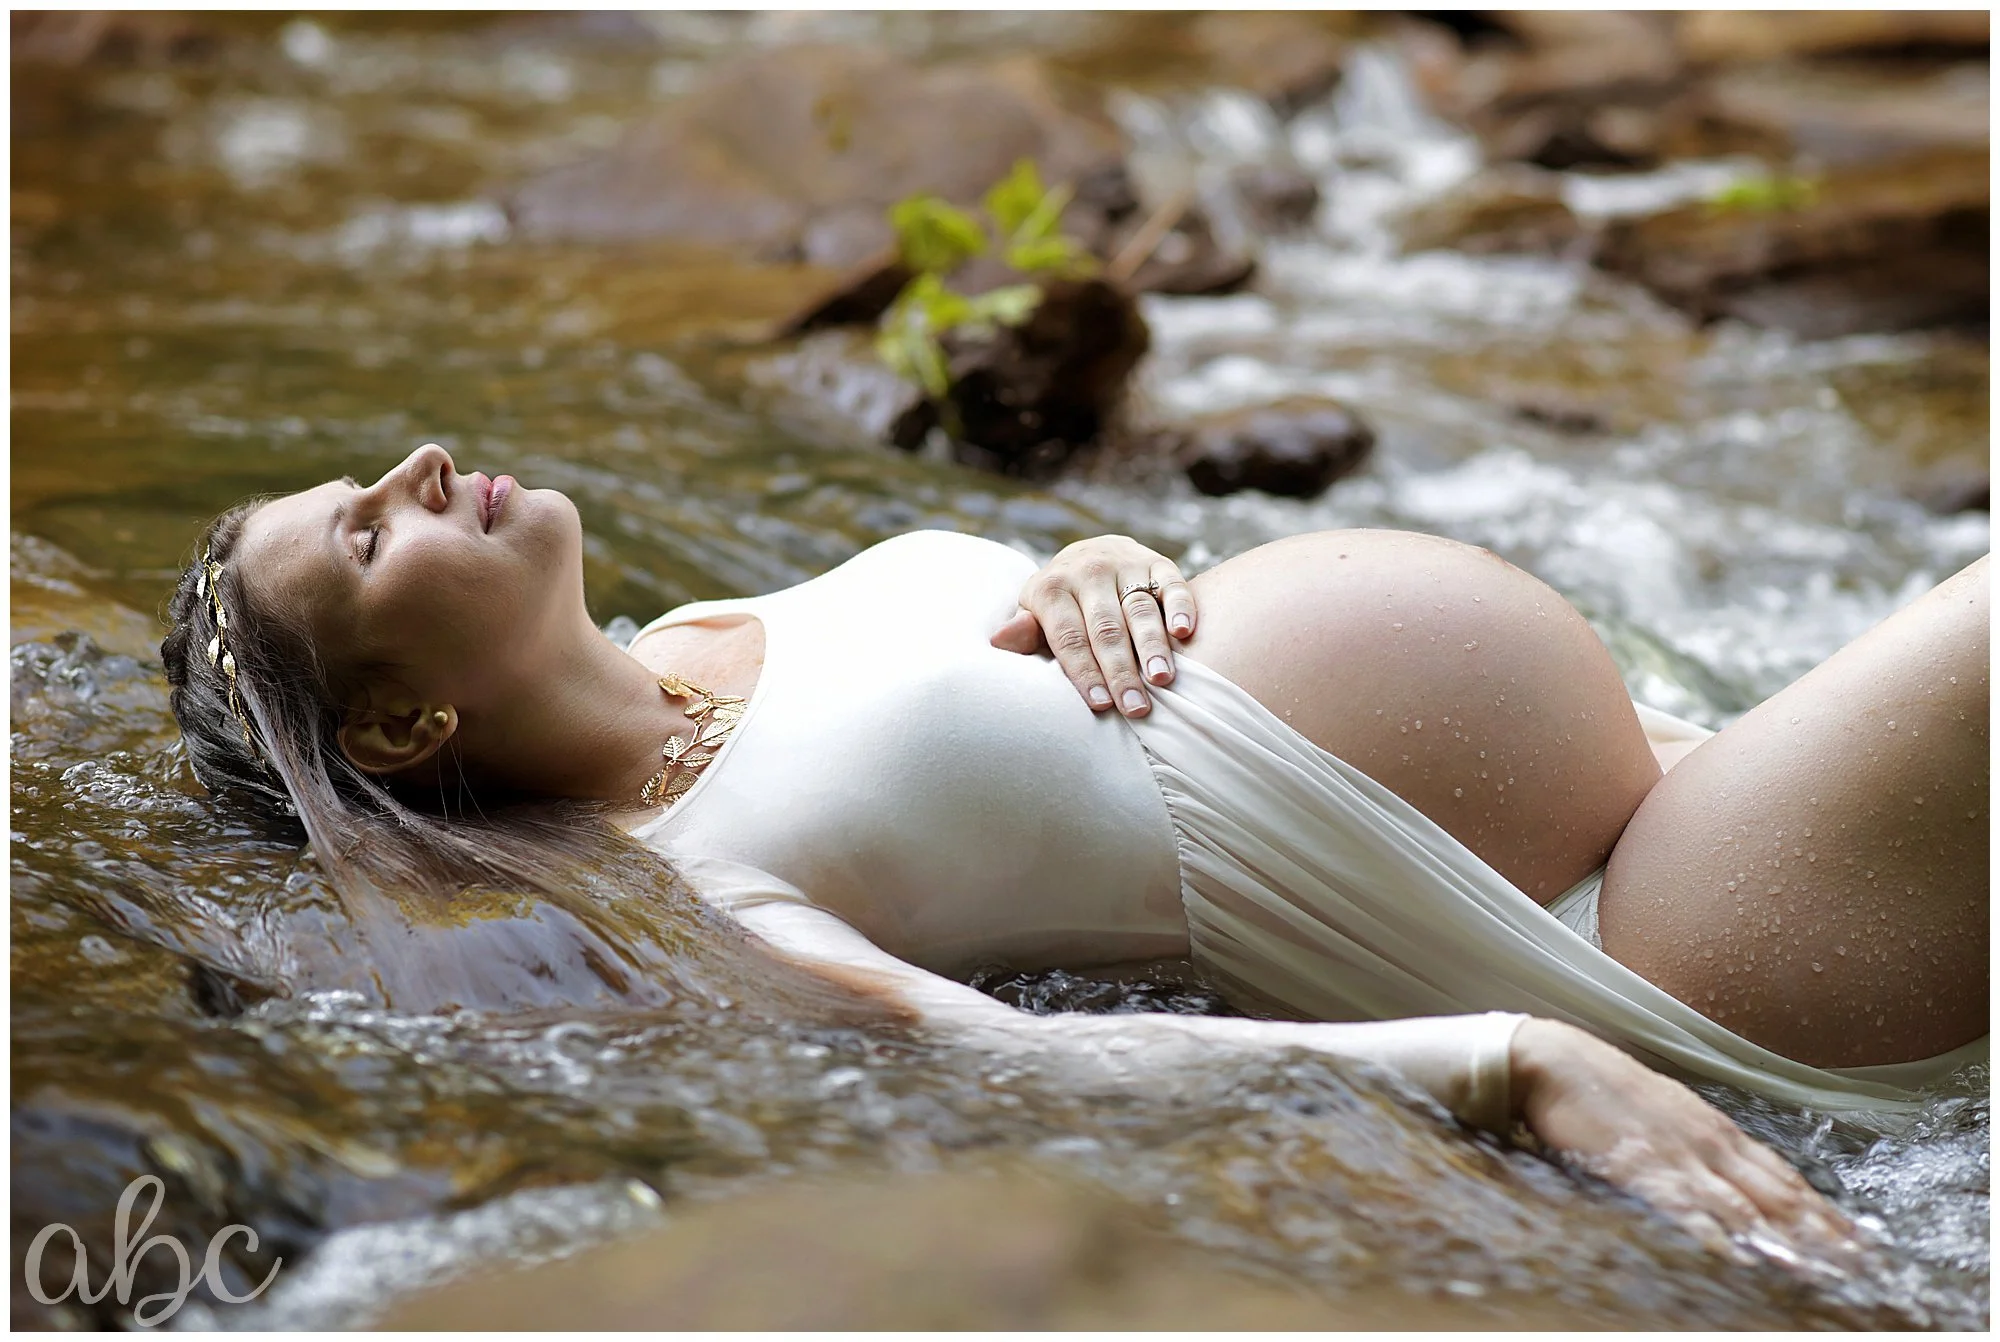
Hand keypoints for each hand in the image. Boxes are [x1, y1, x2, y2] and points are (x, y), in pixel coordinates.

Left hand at [989, 535, 1196, 717]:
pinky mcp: (1158, 562)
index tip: (1100, 706)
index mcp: (1052, 589)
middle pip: (1106, 628)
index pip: (1068, 637)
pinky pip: (1173, 583)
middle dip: (1121, 670)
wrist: (1090, 555)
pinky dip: (1181, 606)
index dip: (1084, 672)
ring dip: (1152, 645)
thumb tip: (999, 641)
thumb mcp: (1036, 616)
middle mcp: (1088, 572)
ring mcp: (1125, 565)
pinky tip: (1184, 632)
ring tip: (1162, 679)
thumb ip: (1026, 633)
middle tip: (1135, 707)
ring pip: (1140, 608)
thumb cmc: (1061, 606)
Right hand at [1510, 1020, 1865, 1272]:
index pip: (1784, 1176)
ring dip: (1781, 1238)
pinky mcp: (1640, 1167)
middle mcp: (1708, 1143)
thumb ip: (1700, 1141)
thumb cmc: (1605, 1086)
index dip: (1824, 1210)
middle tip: (1858, 1263)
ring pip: (1742, 1205)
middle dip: (1820, 1232)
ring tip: (1816, 1267)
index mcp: (1715, 1129)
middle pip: (1776, 1195)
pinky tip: (1738, 1254)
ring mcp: (1677, 1155)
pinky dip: (1715, 1232)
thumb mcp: (1666, 1109)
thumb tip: (1733, 1168)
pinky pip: (1685, 1207)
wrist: (1555, 1060)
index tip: (1859, 1238)